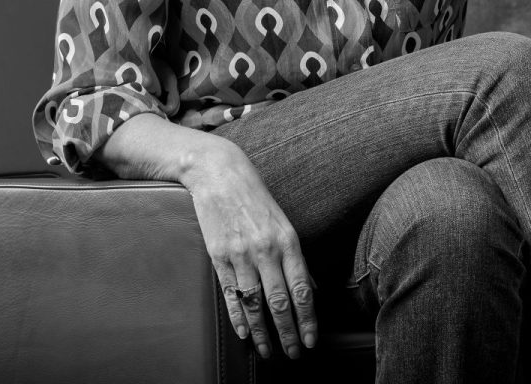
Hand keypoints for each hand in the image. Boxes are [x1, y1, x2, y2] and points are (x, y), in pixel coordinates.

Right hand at [181, 134, 317, 359]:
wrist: (220, 175)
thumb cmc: (256, 199)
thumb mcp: (284, 224)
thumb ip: (296, 258)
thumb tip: (311, 290)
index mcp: (288, 241)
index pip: (302, 289)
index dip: (308, 319)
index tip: (312, 340)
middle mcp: (266, 250)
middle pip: (280, 302)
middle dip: (289, 333)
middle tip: (294, 354)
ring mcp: (240, 255)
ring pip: (255, 303)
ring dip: (263, 332)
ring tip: (269, 351)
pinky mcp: (218, 256)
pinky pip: (230, 294)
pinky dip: (238, 317)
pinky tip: (244, 333)